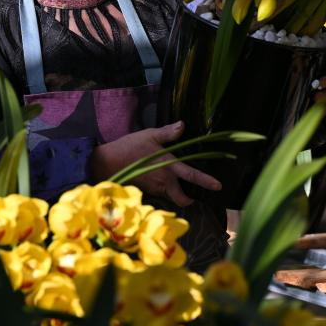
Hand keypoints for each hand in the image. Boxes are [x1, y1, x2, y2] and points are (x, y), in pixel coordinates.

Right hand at [88, 121, 221, 207]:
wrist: (106, 163)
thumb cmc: (129, 147)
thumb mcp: (149, 135)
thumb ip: (168, 132)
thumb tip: (183, 125)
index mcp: (168, 166)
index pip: (192, 175)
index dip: (206, 181)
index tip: (218, 186)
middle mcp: (164, 181)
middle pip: (182, 199)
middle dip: (188, 199)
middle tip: (191, 195)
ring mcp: (154, 189)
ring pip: (170, 196)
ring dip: (175, 193)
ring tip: (174, 183)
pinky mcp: (146, 191)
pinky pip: (159, 194)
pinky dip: (162, 190)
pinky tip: (158, 181)